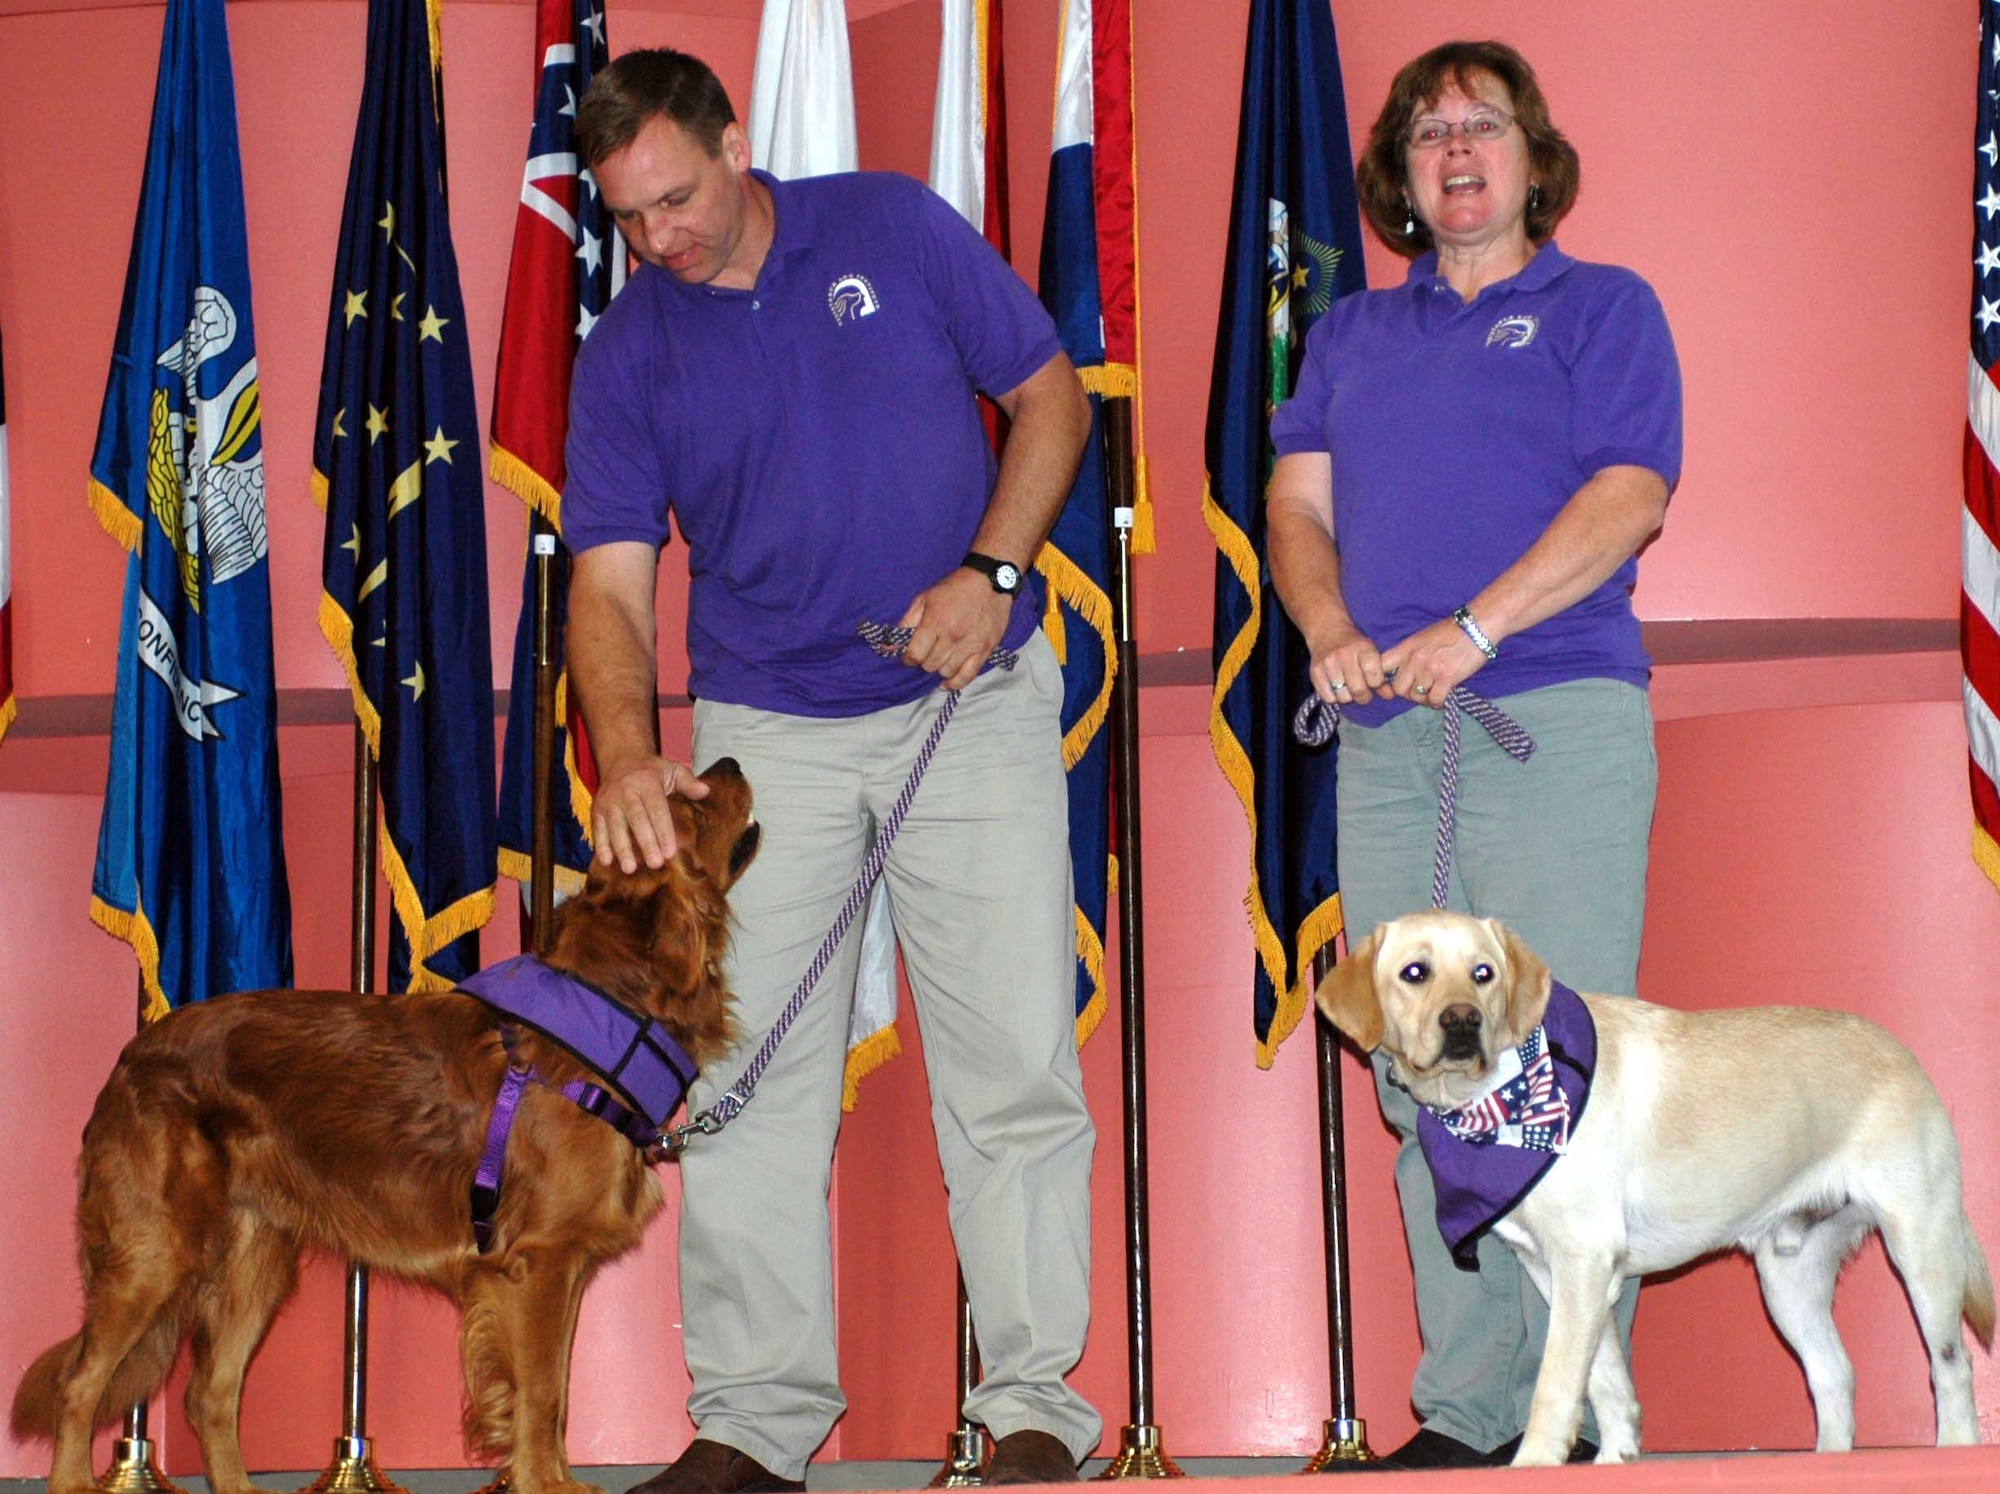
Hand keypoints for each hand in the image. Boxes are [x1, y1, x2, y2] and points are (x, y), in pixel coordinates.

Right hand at [591, 755, 710, 871]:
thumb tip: (705, 791)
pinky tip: (606, 861)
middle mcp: (626, 792)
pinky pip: (598, 828)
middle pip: (637, 820)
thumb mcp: (671, 769)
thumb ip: (688, 781)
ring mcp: (610, 801)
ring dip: (621, 848)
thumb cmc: (651, 770)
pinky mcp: (597, 809)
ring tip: (630, 868)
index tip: (670, 852)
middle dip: (646, 843)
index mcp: (647, 783)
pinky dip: (601, 845)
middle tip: (655, 863)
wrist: (620, 758)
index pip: (657, 810)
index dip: (663, 832)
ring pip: (615, 826)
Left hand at [895, 568, 1012, 691]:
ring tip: (940, 657)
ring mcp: (970, 645)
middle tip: (927, 652)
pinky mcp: (984, 650)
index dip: (908, 657)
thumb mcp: (925, 599)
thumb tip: (888, 647)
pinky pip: (967, 676)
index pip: (915, 654)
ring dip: (939, 667)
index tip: (910, 654)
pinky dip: (955, 683)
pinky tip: (947, 682)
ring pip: (946, 671)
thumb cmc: (955, 589)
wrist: (989, 582)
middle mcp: (952, 636)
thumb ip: (906, 624)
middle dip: (924, 660)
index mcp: (935, 621)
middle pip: (930, 665)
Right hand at [1307, 623, 1389, 706]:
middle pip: (1358, 690)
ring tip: (1348, 688)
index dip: (1376, 684)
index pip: (1374, 677)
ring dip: (1348, 697)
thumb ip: (1381, 677)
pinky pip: (1328, 698)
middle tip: (1363, 691)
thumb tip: (1389, 696)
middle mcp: (1344, 655)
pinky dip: (1334, 697)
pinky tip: (1336, 688)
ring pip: (1343, 696)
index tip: (1374, 681)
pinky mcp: (1315, 672)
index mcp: (1363, 649)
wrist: (1328, 630)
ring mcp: (1328, 664)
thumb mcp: (1372, 654)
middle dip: (1363, 696)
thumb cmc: (1354, 645)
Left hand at [1380, 618, 1489, 708]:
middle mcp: (1415, 659)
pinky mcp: (1446, 678)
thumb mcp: (1422, 638)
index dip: (1383, 679)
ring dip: (1424, 699)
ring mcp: (1429, 669)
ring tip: (1434, 692)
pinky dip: (1438, 702)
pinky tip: (1443, 696)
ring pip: (1416, 697)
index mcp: (1407, 648)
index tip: (1393, 684)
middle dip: (1408, 693)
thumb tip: (1402, 673)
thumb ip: (1410, 654)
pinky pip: (1434, 700)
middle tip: (1421, 690)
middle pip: (1398, 689)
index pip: (1382, 666)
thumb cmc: (1451, 632)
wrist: (1476, 626)